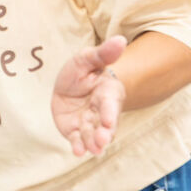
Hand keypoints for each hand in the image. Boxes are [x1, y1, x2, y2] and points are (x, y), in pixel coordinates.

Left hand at [51, 35, 127, 156]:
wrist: (70, 86)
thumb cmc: (83, 71)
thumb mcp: (87, 59)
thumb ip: (103, 54)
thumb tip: (120, 39)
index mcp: (107, 93)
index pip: (110, 104)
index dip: (109, 113)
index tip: (107, 121)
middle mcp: (101, 111)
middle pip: (105, 124)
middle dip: (104, 133)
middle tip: (102, 141)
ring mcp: (89, 122)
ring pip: (93, 134)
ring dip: (93, 142)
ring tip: (92, 149)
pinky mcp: (76, 130)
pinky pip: (78, 139)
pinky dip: (79, 146)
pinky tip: (78, 152)